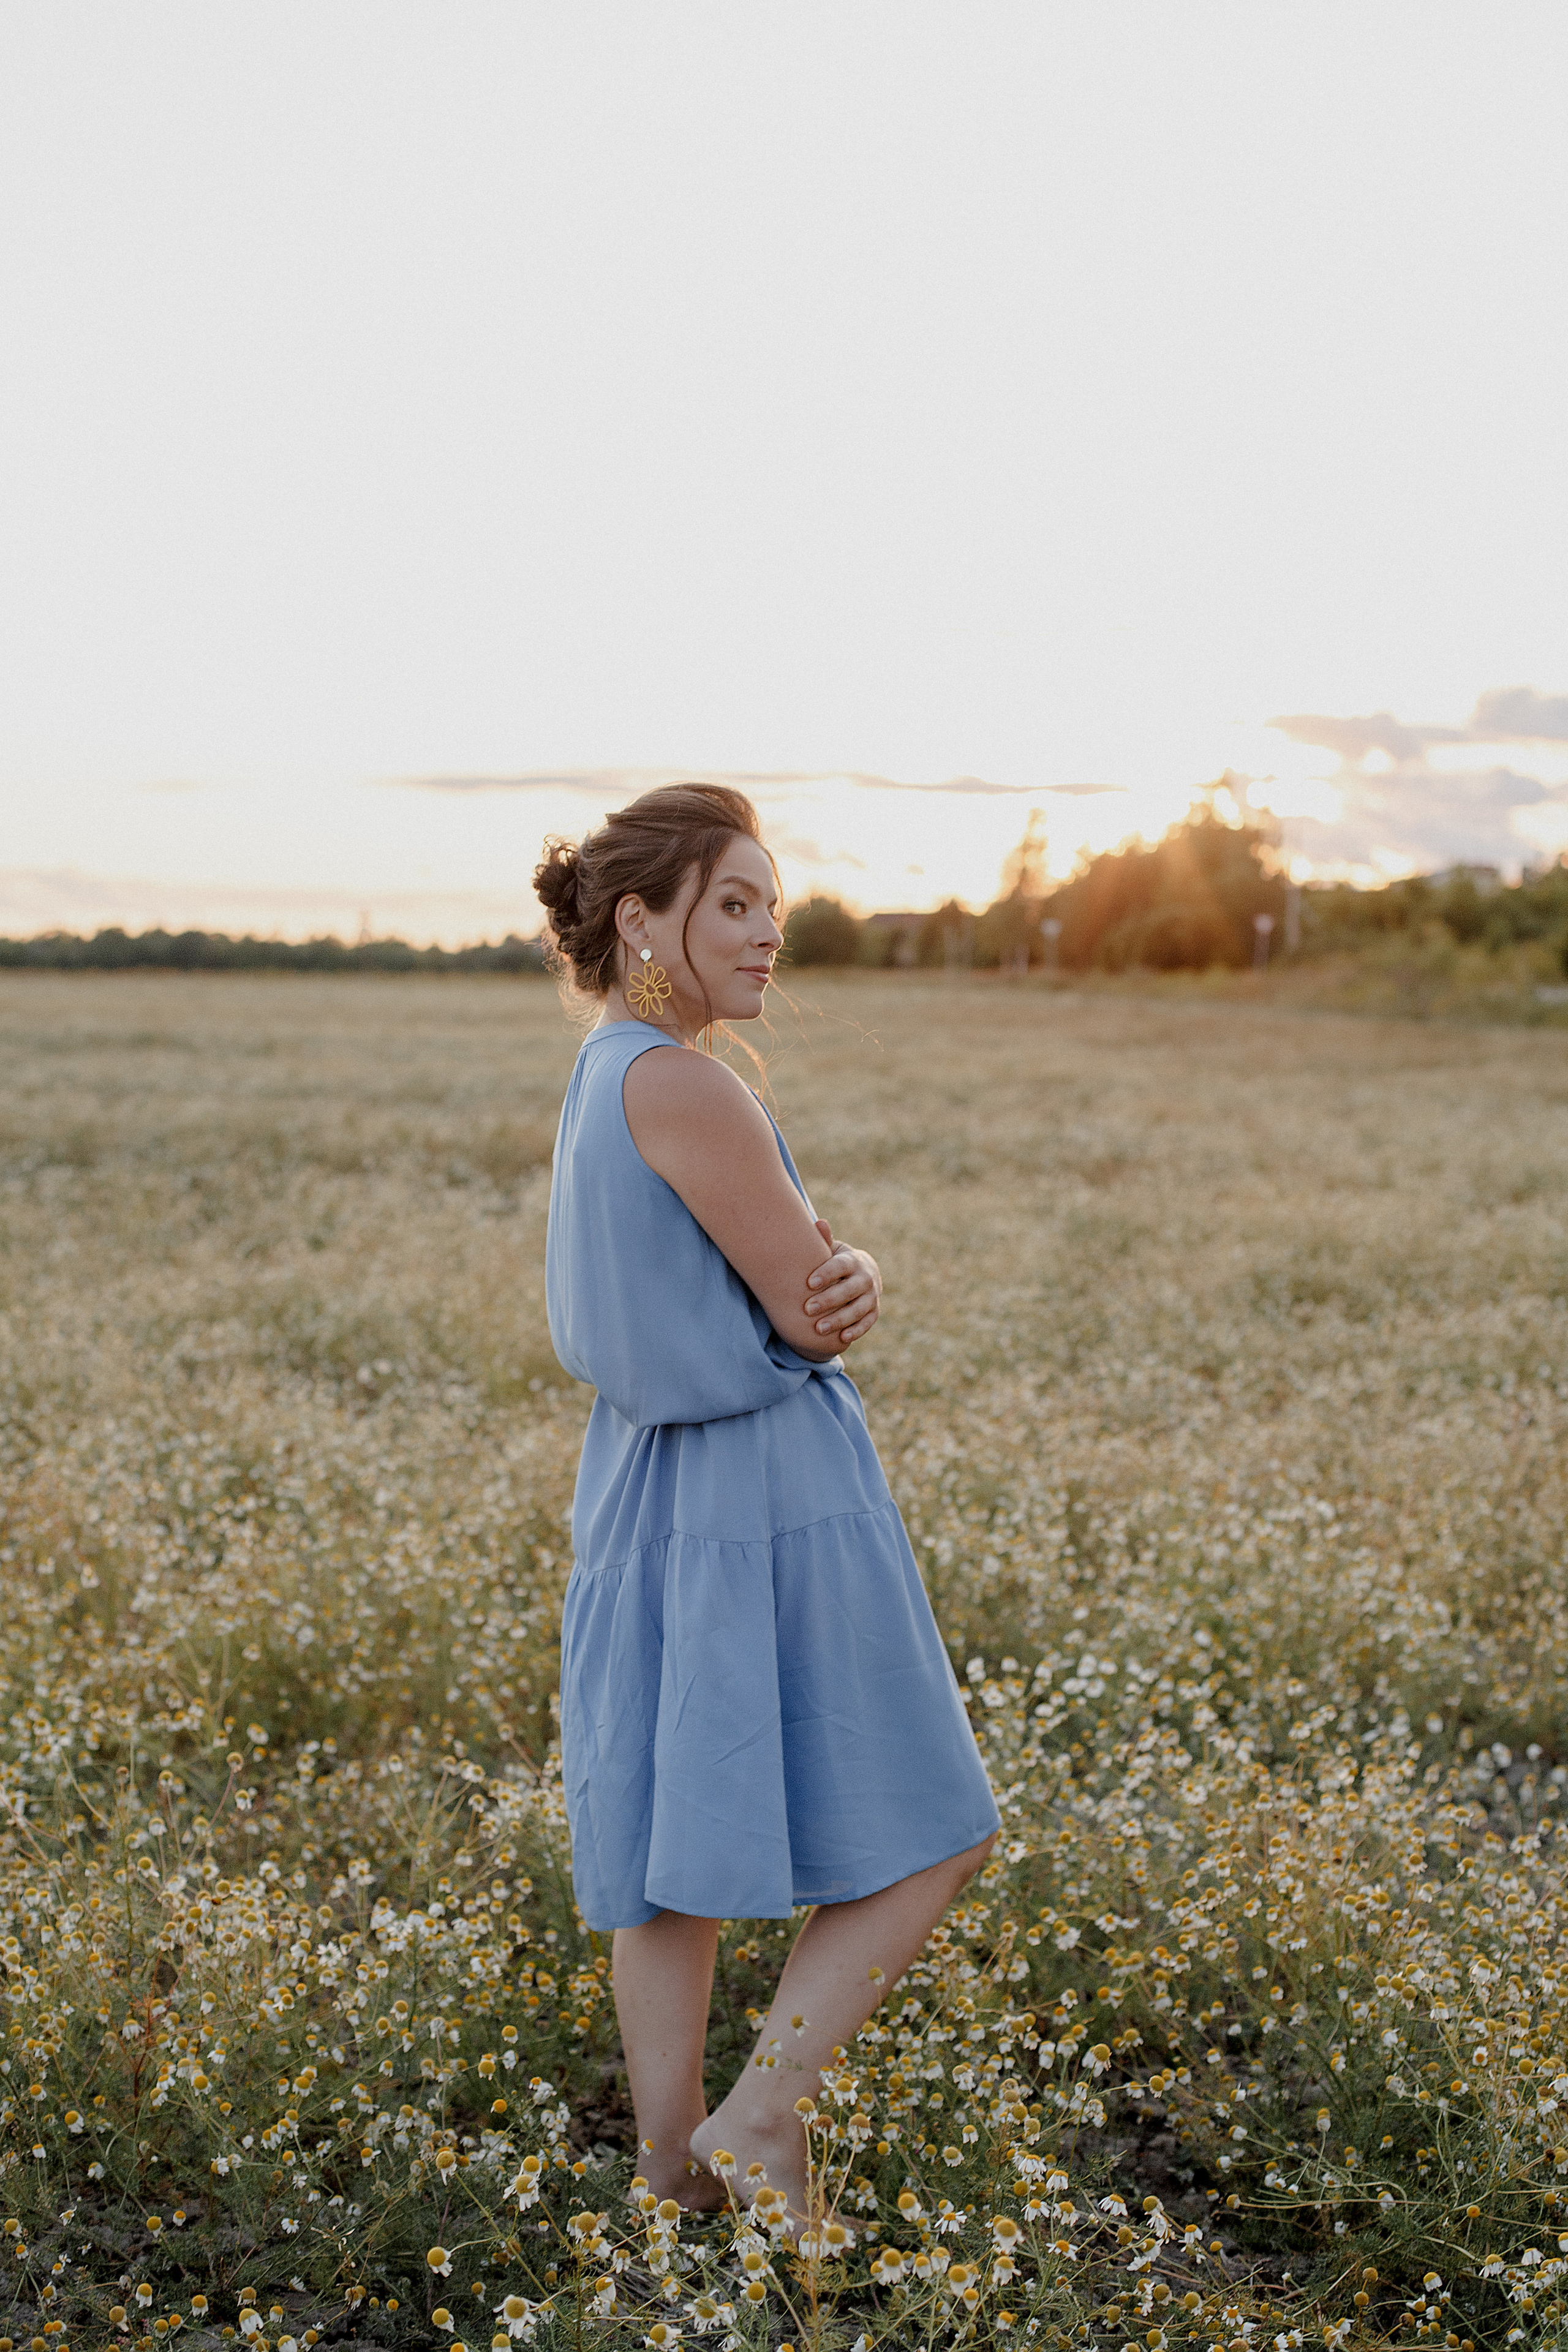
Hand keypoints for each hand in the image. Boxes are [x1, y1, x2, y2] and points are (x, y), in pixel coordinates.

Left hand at [803, 1219, 881, 1346]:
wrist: (861, 1274)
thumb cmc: (836, 1262)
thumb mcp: (831, 1251)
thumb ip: (824, 1241)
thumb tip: (820, 1223)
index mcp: (852, 1261)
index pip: (841, 1266)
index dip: (827, 1274)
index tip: (809, 1283)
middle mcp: (865, 1278)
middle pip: (849, 1290)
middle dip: (829, 1300)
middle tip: (807, 1309)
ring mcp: (872, 1296)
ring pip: (858, 1309)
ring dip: (839, 1319)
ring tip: (819, 1329)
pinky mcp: (874, 1312)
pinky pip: (867, 1323)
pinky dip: (857, 1330)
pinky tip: (842, 1338)